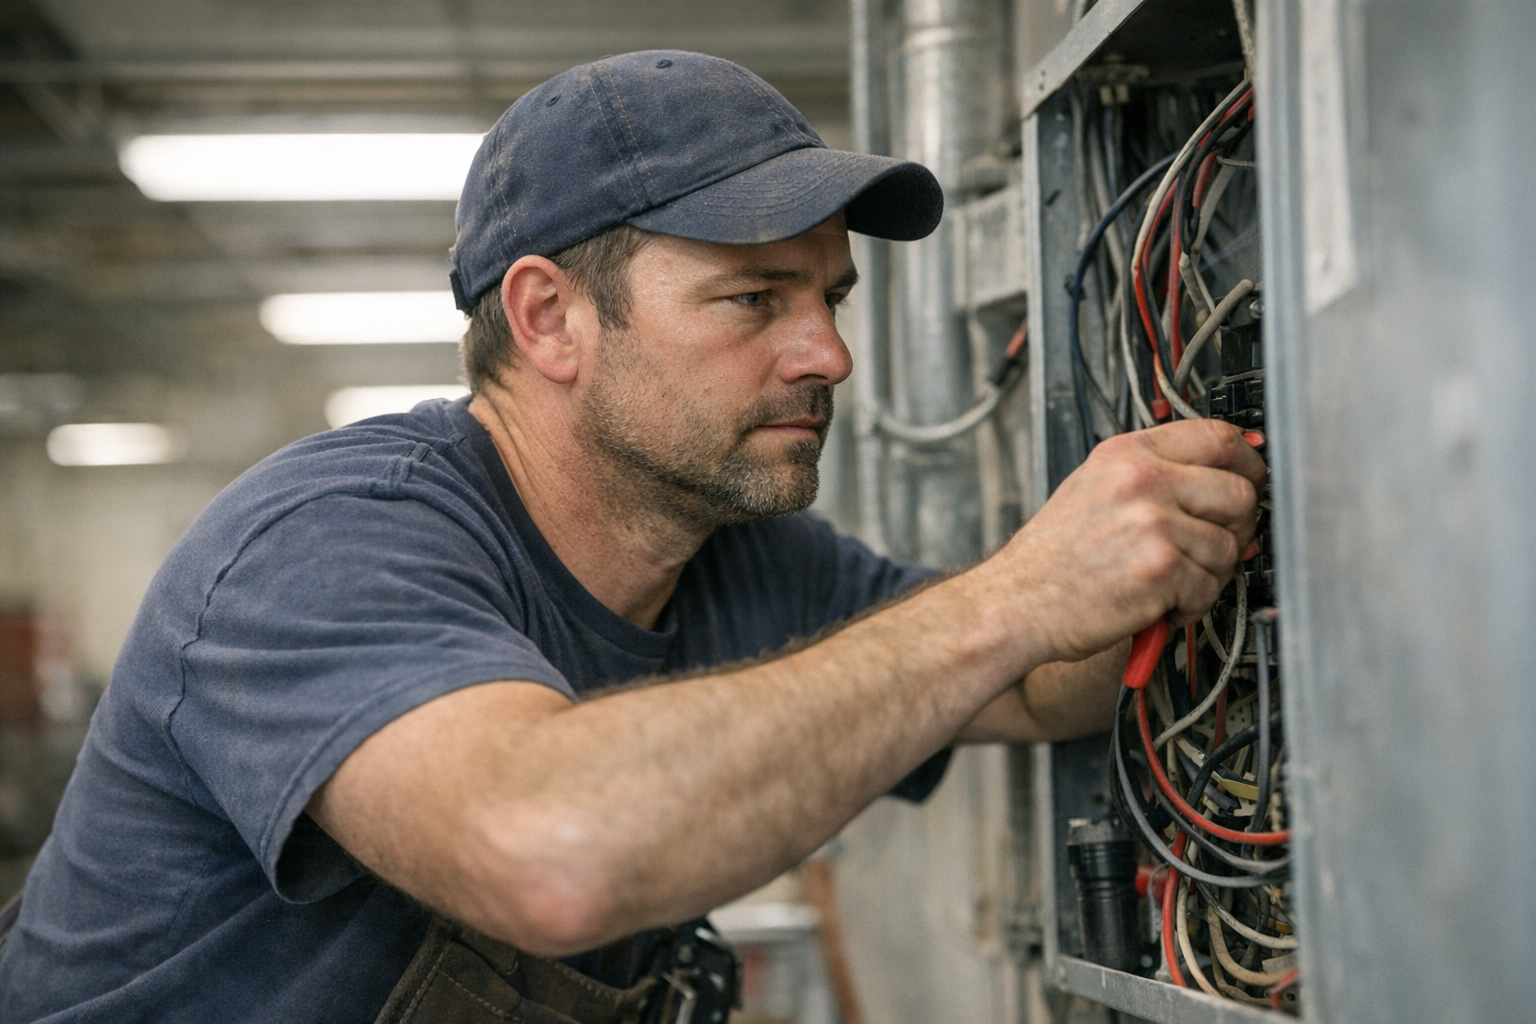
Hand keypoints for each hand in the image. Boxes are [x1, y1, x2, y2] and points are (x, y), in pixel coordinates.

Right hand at [986, 419, 1265, 663]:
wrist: (1016, 603)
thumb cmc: (1053, 558)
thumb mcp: (1095, 489)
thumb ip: (1158, 477)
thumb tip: (1231, 483)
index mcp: (1126, 453)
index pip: (1218, 437)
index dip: (1249, 463)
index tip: (1252, 481)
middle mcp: (1140, 480)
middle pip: (1239, 493)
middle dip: (1237, 529)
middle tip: (1211, 548)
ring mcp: (1152, 522)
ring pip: (1229, 547)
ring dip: (1208, 575)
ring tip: (1169, 582)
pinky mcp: (1159, 568)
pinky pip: (1210, 587)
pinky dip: (1191, 606)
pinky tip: (1159, 604)